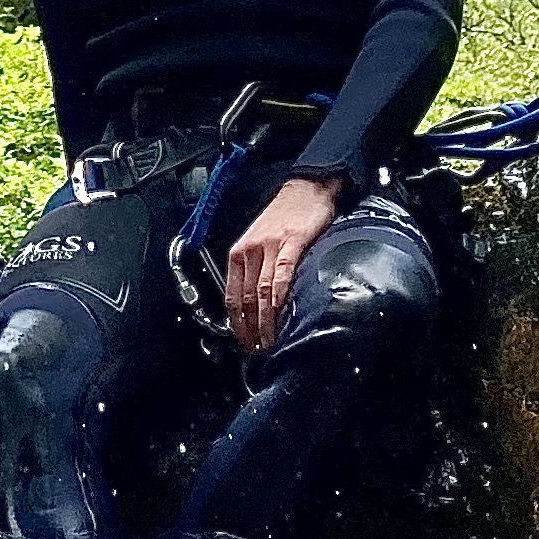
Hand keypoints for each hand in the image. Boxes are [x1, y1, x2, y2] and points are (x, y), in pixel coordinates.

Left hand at [224, 172, 342, 360]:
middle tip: (257, 349)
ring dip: (264, 321)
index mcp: (240, 253)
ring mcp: (270, 247)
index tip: (243, 342)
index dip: (236, 323)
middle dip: (250, 329)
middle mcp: (251, 251)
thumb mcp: (260, 242)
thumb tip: (258, 305)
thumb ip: (257, 270)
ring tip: (270, 341)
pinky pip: (282, 274)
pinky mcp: (292, 243)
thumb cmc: (285, 216)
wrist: (306, 188)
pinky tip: (280, 312)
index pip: (232, 296)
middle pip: (245, 299)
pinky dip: (279, 296)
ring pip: (261, 292)